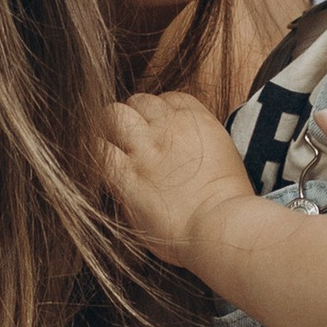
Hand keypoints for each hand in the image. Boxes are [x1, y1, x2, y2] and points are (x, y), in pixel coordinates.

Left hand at [103, 89, 251, 266]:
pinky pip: (98, 148)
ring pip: (114, 115)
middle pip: (139, 101)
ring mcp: (145, 150)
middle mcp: (170, 128)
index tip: (159, 132)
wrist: (221, 227)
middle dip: (134, 118)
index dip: (160, 114)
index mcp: (198, 123)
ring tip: (112, 149)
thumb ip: (200, 149)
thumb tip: (184, 154)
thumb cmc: (229, 207)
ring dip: (110, 130)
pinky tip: (102, 169)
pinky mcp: (125, 176)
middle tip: (132, 142)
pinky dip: (97, 154)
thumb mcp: (225, 162)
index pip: (170, 98)